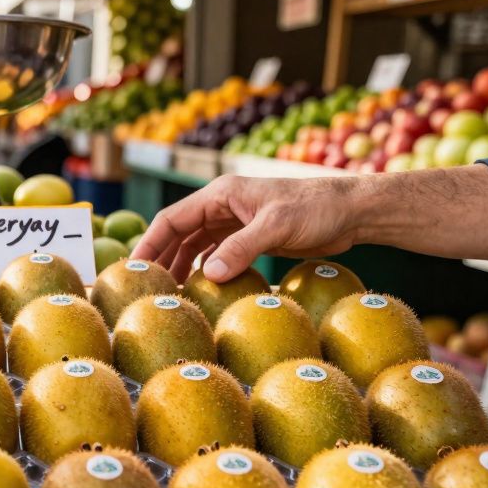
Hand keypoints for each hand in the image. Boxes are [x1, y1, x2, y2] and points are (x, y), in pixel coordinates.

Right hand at [132, 174, 360, 282]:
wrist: (353, 212)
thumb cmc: (317, 209)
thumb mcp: (277, 226)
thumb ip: (241, 249)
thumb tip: (206, 276)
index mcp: (221, 195)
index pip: (171, 219)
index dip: (149, 244)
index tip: (134, 269)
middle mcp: (223, 207)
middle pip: (178, 233)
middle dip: (160, 258)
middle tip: (145, 287)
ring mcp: (236, 223)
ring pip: (195, 245)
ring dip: (180, 266)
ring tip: (167, 292)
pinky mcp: (251, 238)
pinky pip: (217, 254)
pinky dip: (204, 270)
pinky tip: (200, 288)